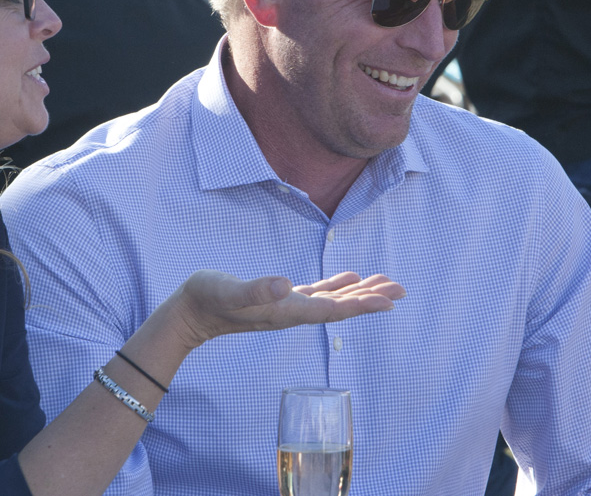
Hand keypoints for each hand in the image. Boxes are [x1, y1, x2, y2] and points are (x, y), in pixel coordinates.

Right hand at [167, 270, 405, 348]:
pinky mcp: (279, 298)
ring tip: (387, 285)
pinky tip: (349, 277)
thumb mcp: (229, 291)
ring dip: (360, 293)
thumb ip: (255, 289)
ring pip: (333, 300)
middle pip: (340, 307)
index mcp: (286, 310)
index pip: (331, 309)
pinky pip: (317, 293)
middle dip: (371, 299)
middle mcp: (292, 311)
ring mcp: (287, 306)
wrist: (189, 313)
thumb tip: (284, 284)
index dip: (360, 304)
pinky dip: (337, 286)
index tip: (387, 302)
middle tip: (401, 290)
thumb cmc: (207, 299)